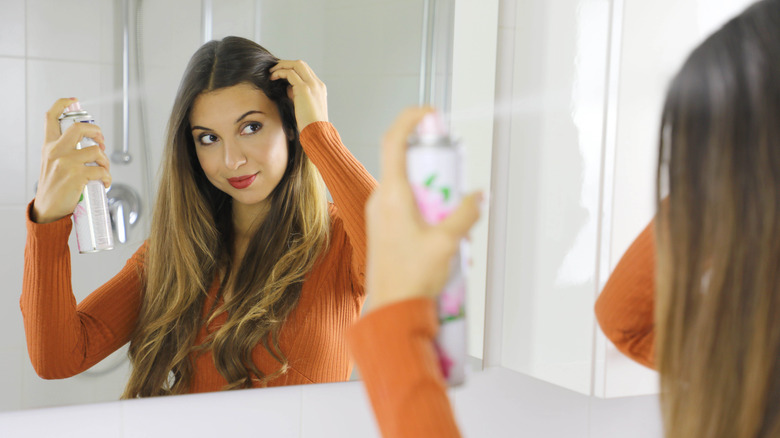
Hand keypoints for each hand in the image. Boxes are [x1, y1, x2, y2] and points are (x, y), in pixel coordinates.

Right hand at [32, 98, 110, 223]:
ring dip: (105, 160)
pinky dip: (107, 177)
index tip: (74, 101)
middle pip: (79, 127)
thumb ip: (64, 151)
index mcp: (48, 146)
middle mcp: (55, 151)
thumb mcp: (51, 164)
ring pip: (96, 150)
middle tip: (101, 142)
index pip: (51, 118)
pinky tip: (104, 182)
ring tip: (103, 170)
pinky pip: (101, 170)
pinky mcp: (76, 175)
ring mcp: (66, 162)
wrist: (47, 209)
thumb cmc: (54, 187)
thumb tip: (90, 145)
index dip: (62, 105)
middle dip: (97, 131)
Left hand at [269, 60, 327, 130]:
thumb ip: (297, 96)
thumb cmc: (310, 125)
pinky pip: (290, 73)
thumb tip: (287, 88)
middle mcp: (317, 84)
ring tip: (271, 72)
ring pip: (296, 65)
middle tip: (274, 69)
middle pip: (301, 64)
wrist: (317, 132)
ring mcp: (312, 85)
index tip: (281, 73)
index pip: (306, 71)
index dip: (292, 69)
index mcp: (319, 88)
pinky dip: (280, 73)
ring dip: (282, 66)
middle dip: (286, 63)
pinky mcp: (304, 89)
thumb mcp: (304, 107)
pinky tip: (273, 78)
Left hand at [365, 107, 481, 309]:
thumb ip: (464, 214)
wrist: (392, 311)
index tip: (430, 113)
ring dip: (432, 189)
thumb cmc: (411, 280)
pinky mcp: (384, 227)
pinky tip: (442, 229)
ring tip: (452, 213)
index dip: (410, 120)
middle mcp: (381, 200)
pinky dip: (426, 205)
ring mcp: (380, 214)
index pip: (394, 141)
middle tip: (454, 174)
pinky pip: (405, 203)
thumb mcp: (447, 242)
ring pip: (407, 185)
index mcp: (392, 196)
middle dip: (433, 162)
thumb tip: (477, 196)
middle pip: (405, 162)